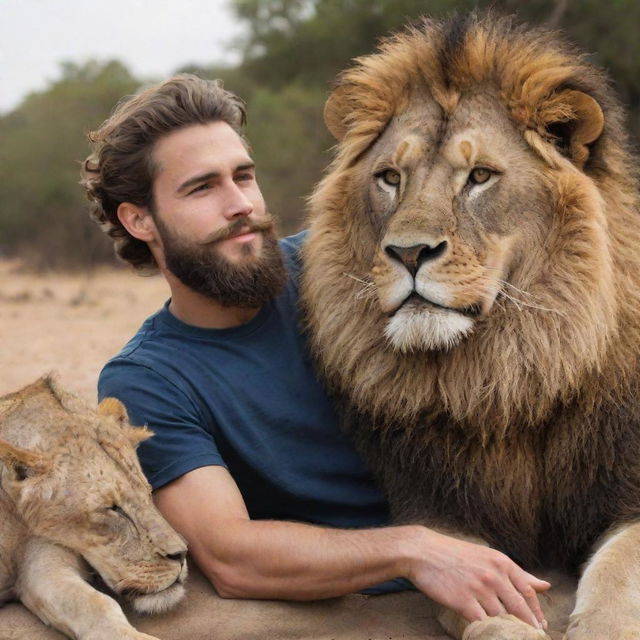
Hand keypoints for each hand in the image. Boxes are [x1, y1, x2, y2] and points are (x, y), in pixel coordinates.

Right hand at [405, 528, 549, 628]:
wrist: (423, 551)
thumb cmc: (455, 554)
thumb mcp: (487, 556)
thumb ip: (516, 573)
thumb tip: (545, 585)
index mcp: (501, 562)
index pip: (528, 591)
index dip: (536, 611)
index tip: (540, 624)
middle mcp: (493, 575)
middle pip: (519, 608)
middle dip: (526, 625)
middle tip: (528, 635)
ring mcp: (479, 589)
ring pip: (500, 617)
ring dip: (502, 625)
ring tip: (500, 629)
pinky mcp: (464, 602)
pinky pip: (482, 623)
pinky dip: (484, 628)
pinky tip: (481, 628)